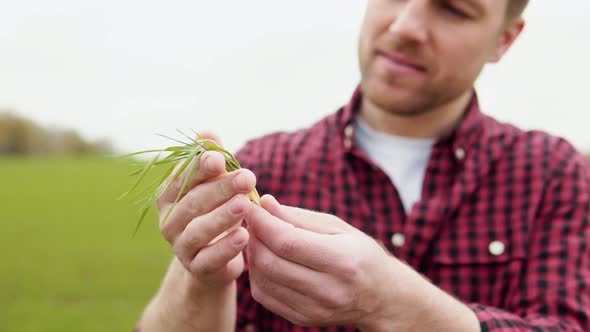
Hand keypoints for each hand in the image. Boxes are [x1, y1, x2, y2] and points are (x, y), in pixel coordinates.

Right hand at [157, 132, 256, 289]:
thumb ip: (212, 159)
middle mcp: (169, 221)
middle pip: (193, 202)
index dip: (199, 167)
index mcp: (169, 196)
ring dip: (223, 216)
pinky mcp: (197, 269)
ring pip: (198, 230)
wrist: (214, 260)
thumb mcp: (215, 184)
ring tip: (245, 204)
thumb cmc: (216, 211)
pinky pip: (210, 258)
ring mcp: (181, 247)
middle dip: (221, 188)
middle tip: (247, 177)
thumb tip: (206, 133)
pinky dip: (226, 247)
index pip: (182, 178)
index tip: (220, 158)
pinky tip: (244, 235)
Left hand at [245, 195, 399, 328]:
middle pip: (271, 262)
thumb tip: (265, 203)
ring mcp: (315, 309)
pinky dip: (257, 275)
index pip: (287, 242)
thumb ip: (299, 217)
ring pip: (263, 280)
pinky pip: (265, 296)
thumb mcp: (338, 227)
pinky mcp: (303, 319)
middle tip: (252, 221)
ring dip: (253, 255)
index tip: (251, 206)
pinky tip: (266, 259)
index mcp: (341, 260)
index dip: (262, 223)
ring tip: (259, 238)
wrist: (381, 296)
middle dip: (254, 237)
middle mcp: (328, 289)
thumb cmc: (360, 253)